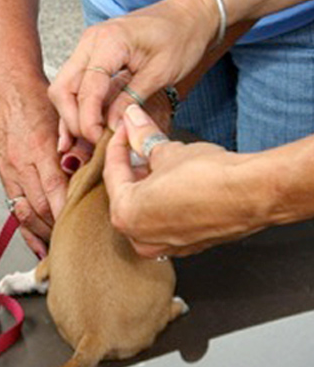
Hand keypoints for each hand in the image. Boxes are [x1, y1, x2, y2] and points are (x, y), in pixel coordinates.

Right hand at [0, 73, 69, 257]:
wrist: (7, 89)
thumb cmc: (37, 101)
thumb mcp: (63, 120)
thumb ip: (78, 147)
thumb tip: (95, 173)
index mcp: (41, 148)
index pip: (56, 188)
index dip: (68, 212)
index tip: (82, 227)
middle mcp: (22, 163)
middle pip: (41, 206)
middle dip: (58, 227)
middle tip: (77, 241)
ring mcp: (10, 171)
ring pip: (27, 212)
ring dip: (43, 232)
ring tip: (59, 247)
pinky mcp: (3, 175)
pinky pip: (14, 208)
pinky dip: (26, 229)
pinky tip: (36, 244)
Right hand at [49, 0, 218, 146]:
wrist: (190, 14)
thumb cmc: (182, 35)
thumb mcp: (161, 72)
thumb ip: (132, 100)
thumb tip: (111, 127)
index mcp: (108, 41)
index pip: (86, 89)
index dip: (88, 120)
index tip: (98, 139)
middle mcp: (90, 41)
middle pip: (62, 89)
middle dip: (72, 119)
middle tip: (91, 141)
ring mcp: (87, 47)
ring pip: (63, 88)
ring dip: (71, 115)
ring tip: (86, 138)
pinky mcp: (91, 56)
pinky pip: (75, 85)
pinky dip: (77, 106)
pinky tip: (83, 126)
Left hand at [104, 105, 267, 256]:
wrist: (254, 194)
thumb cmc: (209, 177)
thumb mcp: (168, 151)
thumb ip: (143, 137)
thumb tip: (132, 120)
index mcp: (125, 215)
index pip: (113, 173)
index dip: (119, 144)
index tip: (125, 127)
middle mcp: (140, 238)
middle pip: (127, 193)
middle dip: (132, 165)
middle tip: (138, 140)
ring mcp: (165, 246)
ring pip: (147, 208)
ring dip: (148, 182)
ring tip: (157, 157)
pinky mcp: (188, 246)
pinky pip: (167, 220)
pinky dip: (165, 200)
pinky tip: (175, 180)